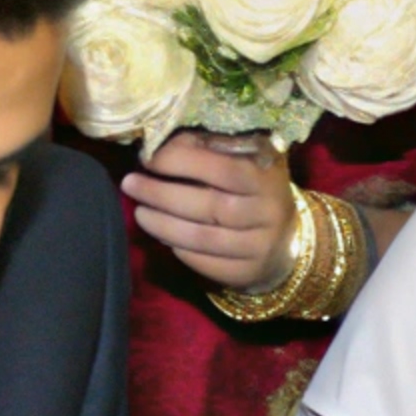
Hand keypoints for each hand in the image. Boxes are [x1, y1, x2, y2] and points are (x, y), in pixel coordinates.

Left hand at [121, 132, 296, 289]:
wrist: (285, 239)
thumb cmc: (253, 189)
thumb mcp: (244, 161)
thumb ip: (210, 149)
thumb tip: (161, 142)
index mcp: (266, 176)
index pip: (221, 168)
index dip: (182, 162)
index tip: (149, 159)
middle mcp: (268, 211)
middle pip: (207, 206)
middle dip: (161, 194)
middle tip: (130, 184)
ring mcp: (260, 246)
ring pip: (201, 238)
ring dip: (162, 225)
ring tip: (139, 213)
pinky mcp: (248, 273)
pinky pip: (204, 263)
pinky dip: (179, 249)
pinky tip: (163, 236)